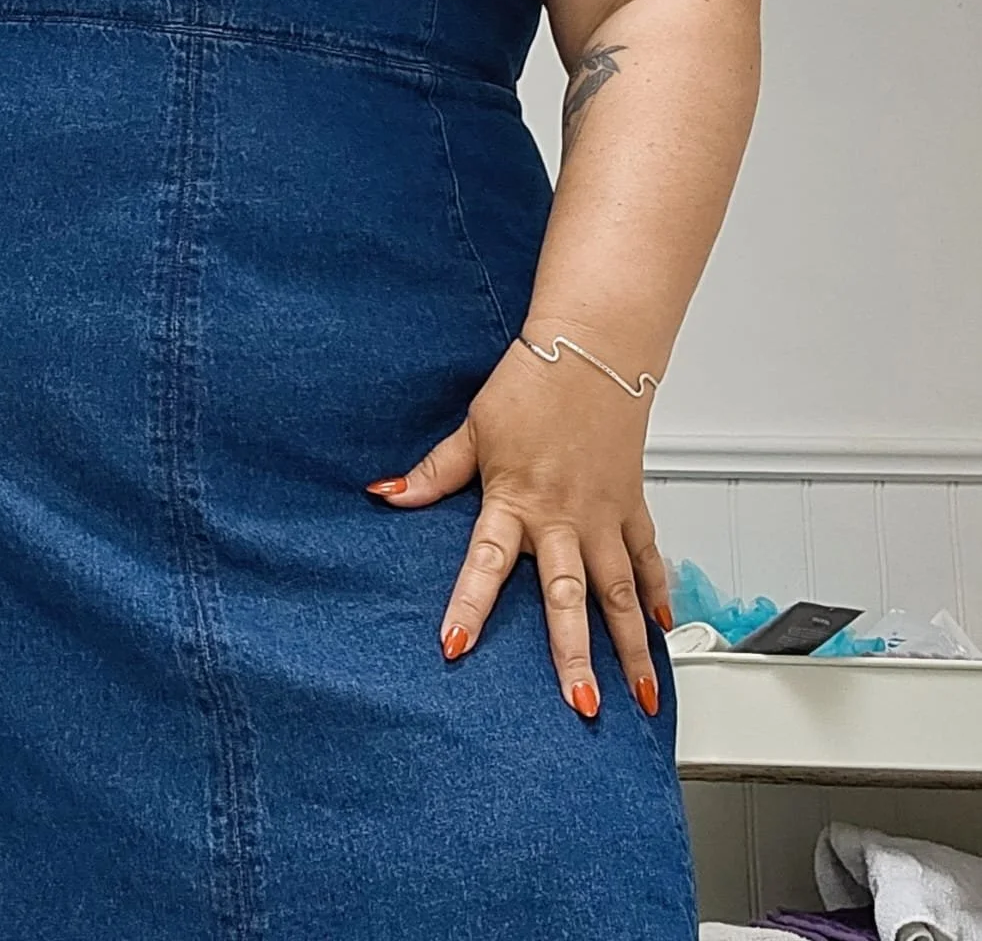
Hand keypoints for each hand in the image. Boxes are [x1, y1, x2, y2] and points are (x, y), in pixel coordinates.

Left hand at [363, 335, 674, 718]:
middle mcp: (563, 516)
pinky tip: (666, 629)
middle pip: (567, 595)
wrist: (592, 349)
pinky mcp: (632, 504)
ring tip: (641, 695)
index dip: (469, 604)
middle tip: (580, 705)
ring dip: (632, 645)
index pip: (485, 562)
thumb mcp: (474, 429)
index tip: (456, 646)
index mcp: (515, 499)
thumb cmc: (531, 384)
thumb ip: (435, 472)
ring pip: (620, 591)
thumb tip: (388, 495)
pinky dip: (660, 592)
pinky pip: (649, 557)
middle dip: (574, 654)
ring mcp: (604, 515)